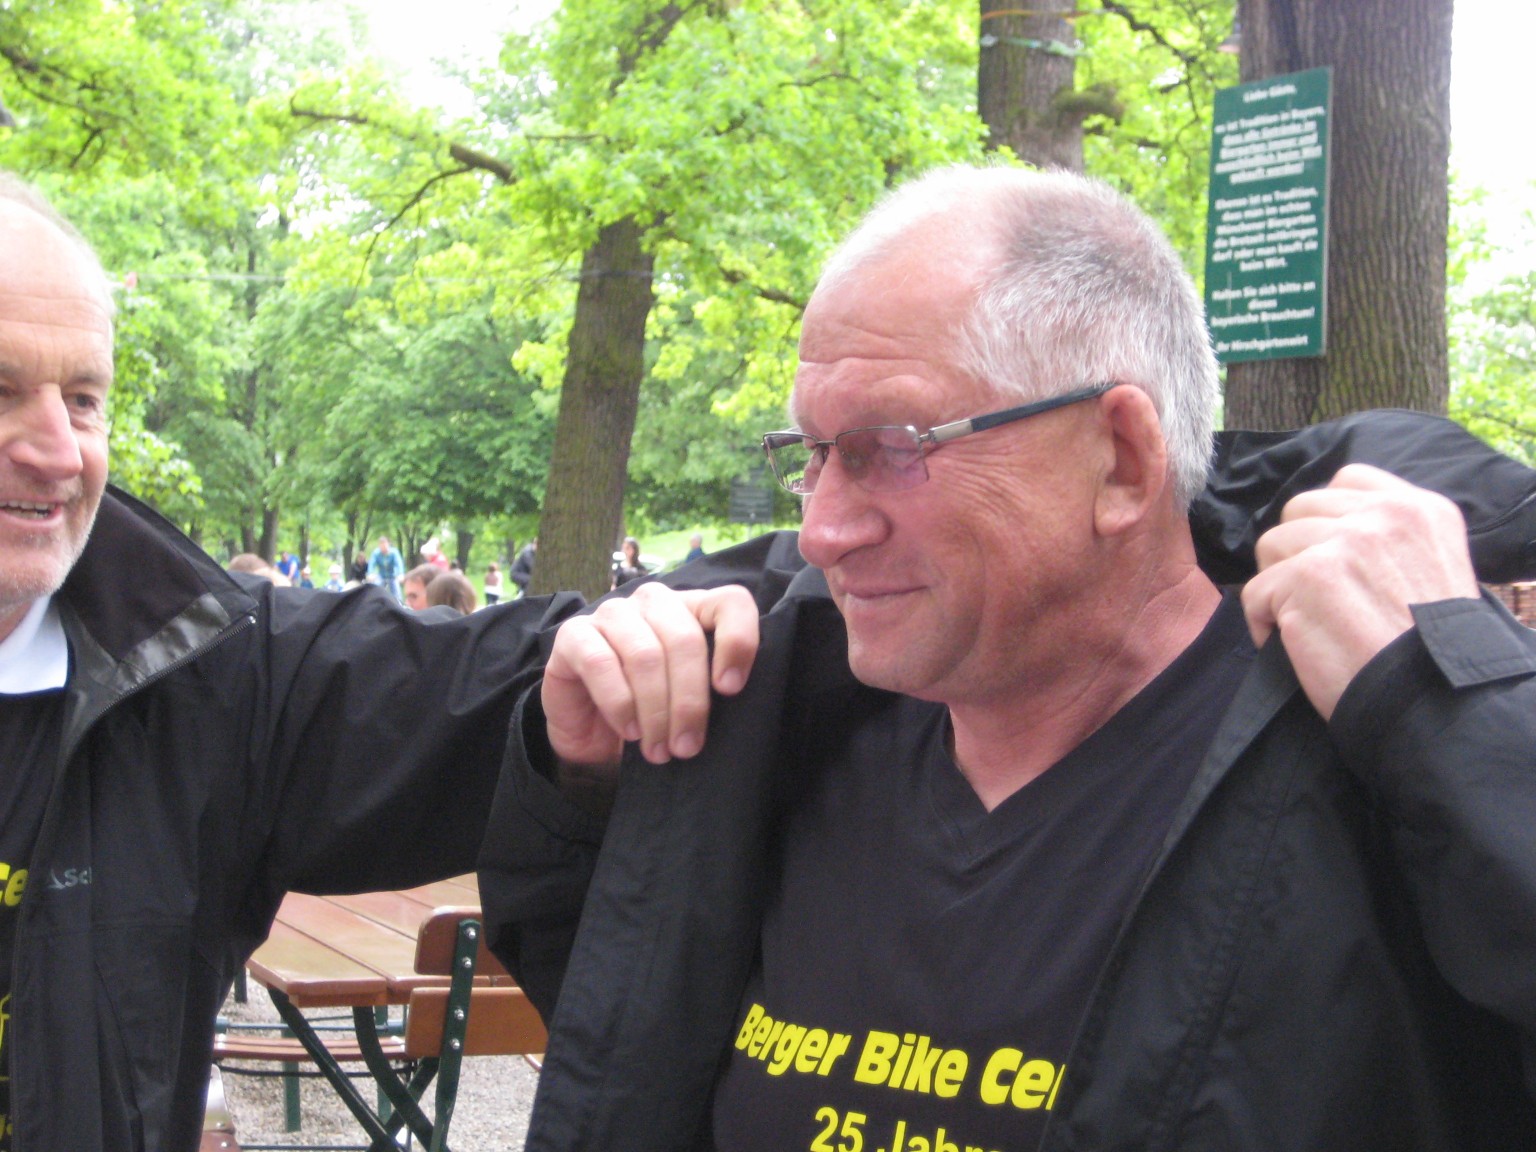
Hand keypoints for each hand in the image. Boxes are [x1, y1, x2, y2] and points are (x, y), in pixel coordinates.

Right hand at [542, 582, 759, 765]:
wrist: (591, 731)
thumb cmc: (650, 711)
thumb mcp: (689, 699)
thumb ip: (713, 688)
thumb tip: (733, 699)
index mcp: (692, 608)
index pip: (730, 602)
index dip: (737, 641)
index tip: (731, 689)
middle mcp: (653, 602)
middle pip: (685, 638)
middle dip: (689, 701)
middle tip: (687, 746)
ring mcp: (611, 613)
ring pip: (645, 654)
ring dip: (654, 711)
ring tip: (659, 748)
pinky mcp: (574, 635)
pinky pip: (600, 664)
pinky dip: (619, 704)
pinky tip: (629, 730)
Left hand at [1242, 464, 1479, 719]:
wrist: (1433, 700)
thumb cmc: (1429, 648)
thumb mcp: (1431, 566)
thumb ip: (1388, 537)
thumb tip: (1330, 527)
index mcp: (1419, 509)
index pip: (1348, 481)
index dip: (1325, 519)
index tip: (1328, 556)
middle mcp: (1383, 516)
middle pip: (1300, 510)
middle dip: (1295, 551)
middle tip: (1314, 595)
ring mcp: (1344, 542)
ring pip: (1272, 545)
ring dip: (1277, 585)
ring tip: (1305, 619)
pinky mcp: (1306, 576)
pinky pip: (1255, 591)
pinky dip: (1263, 623)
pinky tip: (1290, 644)